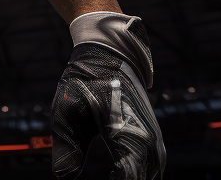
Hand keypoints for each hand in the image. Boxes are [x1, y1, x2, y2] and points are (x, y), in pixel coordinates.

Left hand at [50, 20, 164, 178]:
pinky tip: (115, 176)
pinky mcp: (151, 143)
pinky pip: (148, 171)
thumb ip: (67, 150)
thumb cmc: (86, 79)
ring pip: (148, 177)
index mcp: (128, 134)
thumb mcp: (67, 111)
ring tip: (107, 176)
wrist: (111, 53)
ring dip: (129, 179)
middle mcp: (148, 143)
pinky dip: (134, 177)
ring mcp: (154, 144)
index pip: (127, 179)